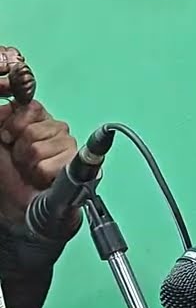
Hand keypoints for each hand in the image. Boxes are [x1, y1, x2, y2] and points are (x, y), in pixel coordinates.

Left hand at [0, 100, 76, 228]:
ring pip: (40, 149)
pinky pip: (48, 166)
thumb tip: (9, 104)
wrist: (20, 203)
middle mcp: (59, 129)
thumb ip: (3, 118)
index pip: (31, 107)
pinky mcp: (76, 163)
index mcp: (41, 119)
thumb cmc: (10, 173)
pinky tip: (44, 177)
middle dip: (20, 149)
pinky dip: (40, 175)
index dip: (14, 126)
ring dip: (29, 164)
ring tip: (33, 170)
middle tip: (22, 160)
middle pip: (33, 130)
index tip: (9, 139)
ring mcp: (70, 145)